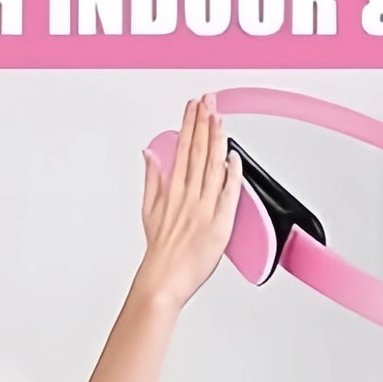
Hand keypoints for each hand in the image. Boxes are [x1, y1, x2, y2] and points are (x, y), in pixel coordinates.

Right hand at [137, 96, 242, 307]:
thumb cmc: (159, 251)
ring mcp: (204, 209)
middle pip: (198, 151)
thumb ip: (151, 179)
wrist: (163, 281)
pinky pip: (228, 194)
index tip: (193, 106)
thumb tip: (149, 154)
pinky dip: (232, 174)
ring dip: (216, 139)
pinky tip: (234, 156)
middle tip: (208, 100)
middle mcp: (188, 196)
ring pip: (212, 166)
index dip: (189, 124)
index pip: (182, 149)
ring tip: (219, 117)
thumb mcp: (148, 210)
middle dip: (203, 122)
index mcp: (172, 191)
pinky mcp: (219, 225)